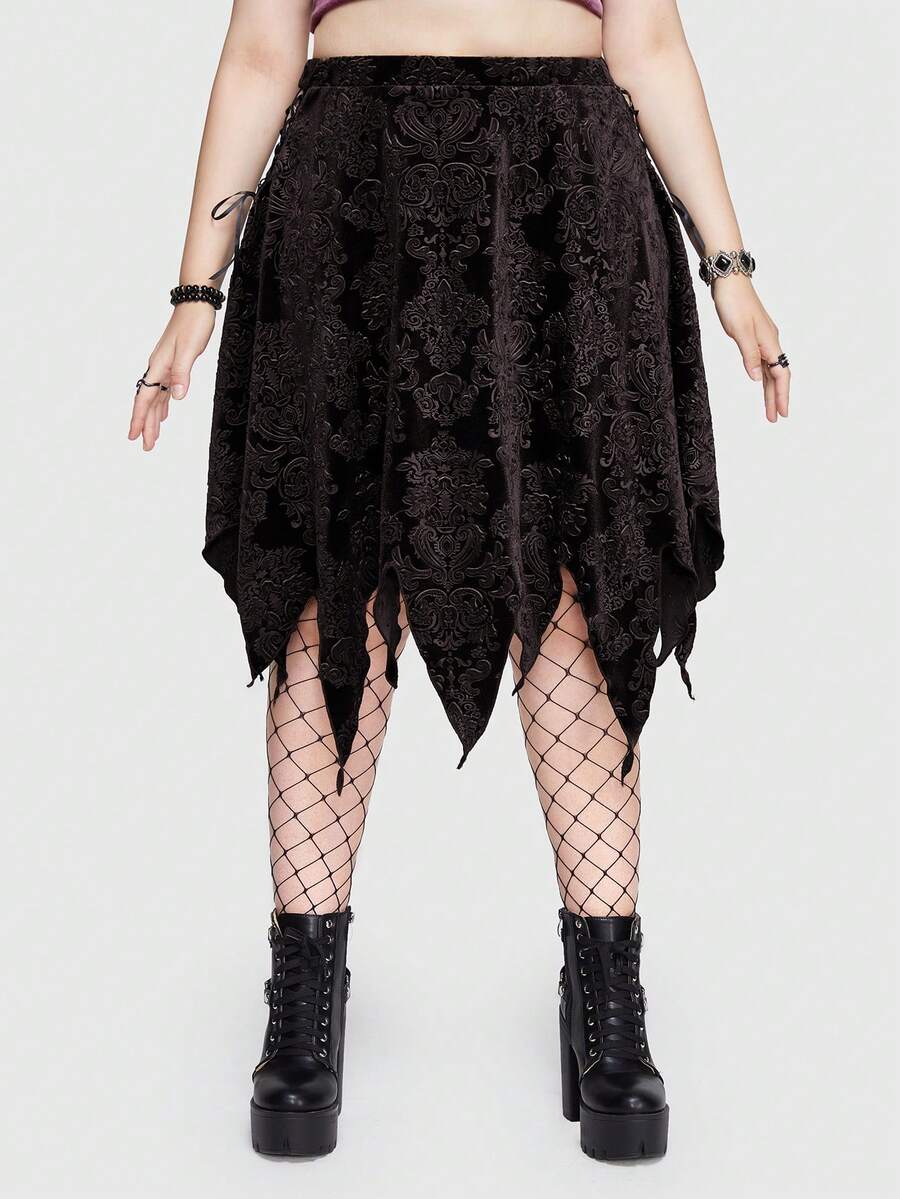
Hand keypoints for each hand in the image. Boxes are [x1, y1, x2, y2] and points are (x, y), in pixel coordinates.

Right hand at [128, 303, 215, 450]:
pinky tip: (165, 414)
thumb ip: (183, 373)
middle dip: (146, 425)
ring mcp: (166, 367)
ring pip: (156, 398)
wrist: (196, 304)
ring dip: (154, 418)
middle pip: (148, 403)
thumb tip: (177, 397)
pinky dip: (163, 404)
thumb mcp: (190, 349)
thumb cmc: (194, 323)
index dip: (140, 418)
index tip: (135, 436)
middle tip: (145, 446)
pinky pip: (164, 390)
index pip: (146, 398)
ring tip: (153, 436)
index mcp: (159, 366)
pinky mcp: (174, 364)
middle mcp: (159, 368)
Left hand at [713, 275, 790, 422]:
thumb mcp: (739, 331)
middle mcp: (770, 341)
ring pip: (769, 369)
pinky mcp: (753, 335)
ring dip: (769, 389)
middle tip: (776, 418)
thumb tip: (755, 379)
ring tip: (769, 408)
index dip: (781, 395)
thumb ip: (749, 356)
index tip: (782, 414)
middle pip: (777, 375)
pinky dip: (763, 375)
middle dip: (776, 397)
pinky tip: (760, 381)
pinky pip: (762, 361)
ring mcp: (762, 338)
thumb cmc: (733, 302)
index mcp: (769, 342)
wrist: (730, 279)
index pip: (780, 375)